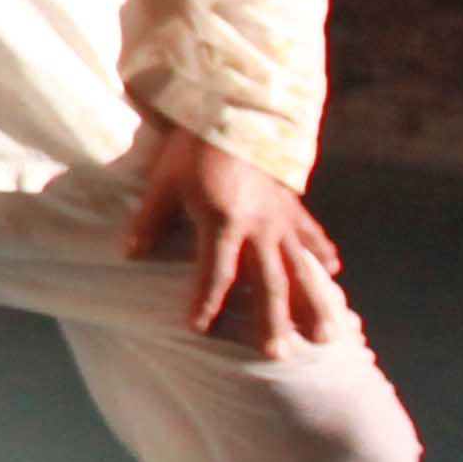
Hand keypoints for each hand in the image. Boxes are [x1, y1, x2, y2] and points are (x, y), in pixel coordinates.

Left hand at [124, 129, 349, 349]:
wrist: (236, 107)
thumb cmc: (194, 145)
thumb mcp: (164, 180)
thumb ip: (149, 219)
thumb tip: (129, 253)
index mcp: (223, 222)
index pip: (215, 274)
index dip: (205, 302)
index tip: (198, 328)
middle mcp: (258, 227)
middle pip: (268, 283)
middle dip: (272, 321)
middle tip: (276, 354)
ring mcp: (281, 217)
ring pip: (300, 268)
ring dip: (312, 302)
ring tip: (324, 334)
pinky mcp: (293, 203)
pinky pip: (311, 233)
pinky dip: (322, 252)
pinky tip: (334, 272)